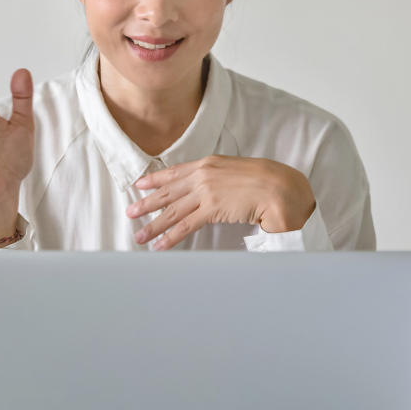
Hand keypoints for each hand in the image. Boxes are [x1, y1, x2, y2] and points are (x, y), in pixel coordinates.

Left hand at [126, 155, 315, 249]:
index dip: (155, 180)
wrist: (279, 187)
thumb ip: (218, 177)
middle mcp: (202, 175)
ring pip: (172, 211)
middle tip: (130, 212)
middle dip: (146, 203)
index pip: (174, 172)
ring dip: (153, 225)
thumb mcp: (236, 170)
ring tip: (138, 236)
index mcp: (208, 163)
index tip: (140, 184)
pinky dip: (170, 237)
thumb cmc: (265, 179)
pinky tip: (159, 245)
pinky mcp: (212, 209)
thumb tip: (210, 188)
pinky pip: (185, 226)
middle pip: (167, 192)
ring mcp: (205, 192)